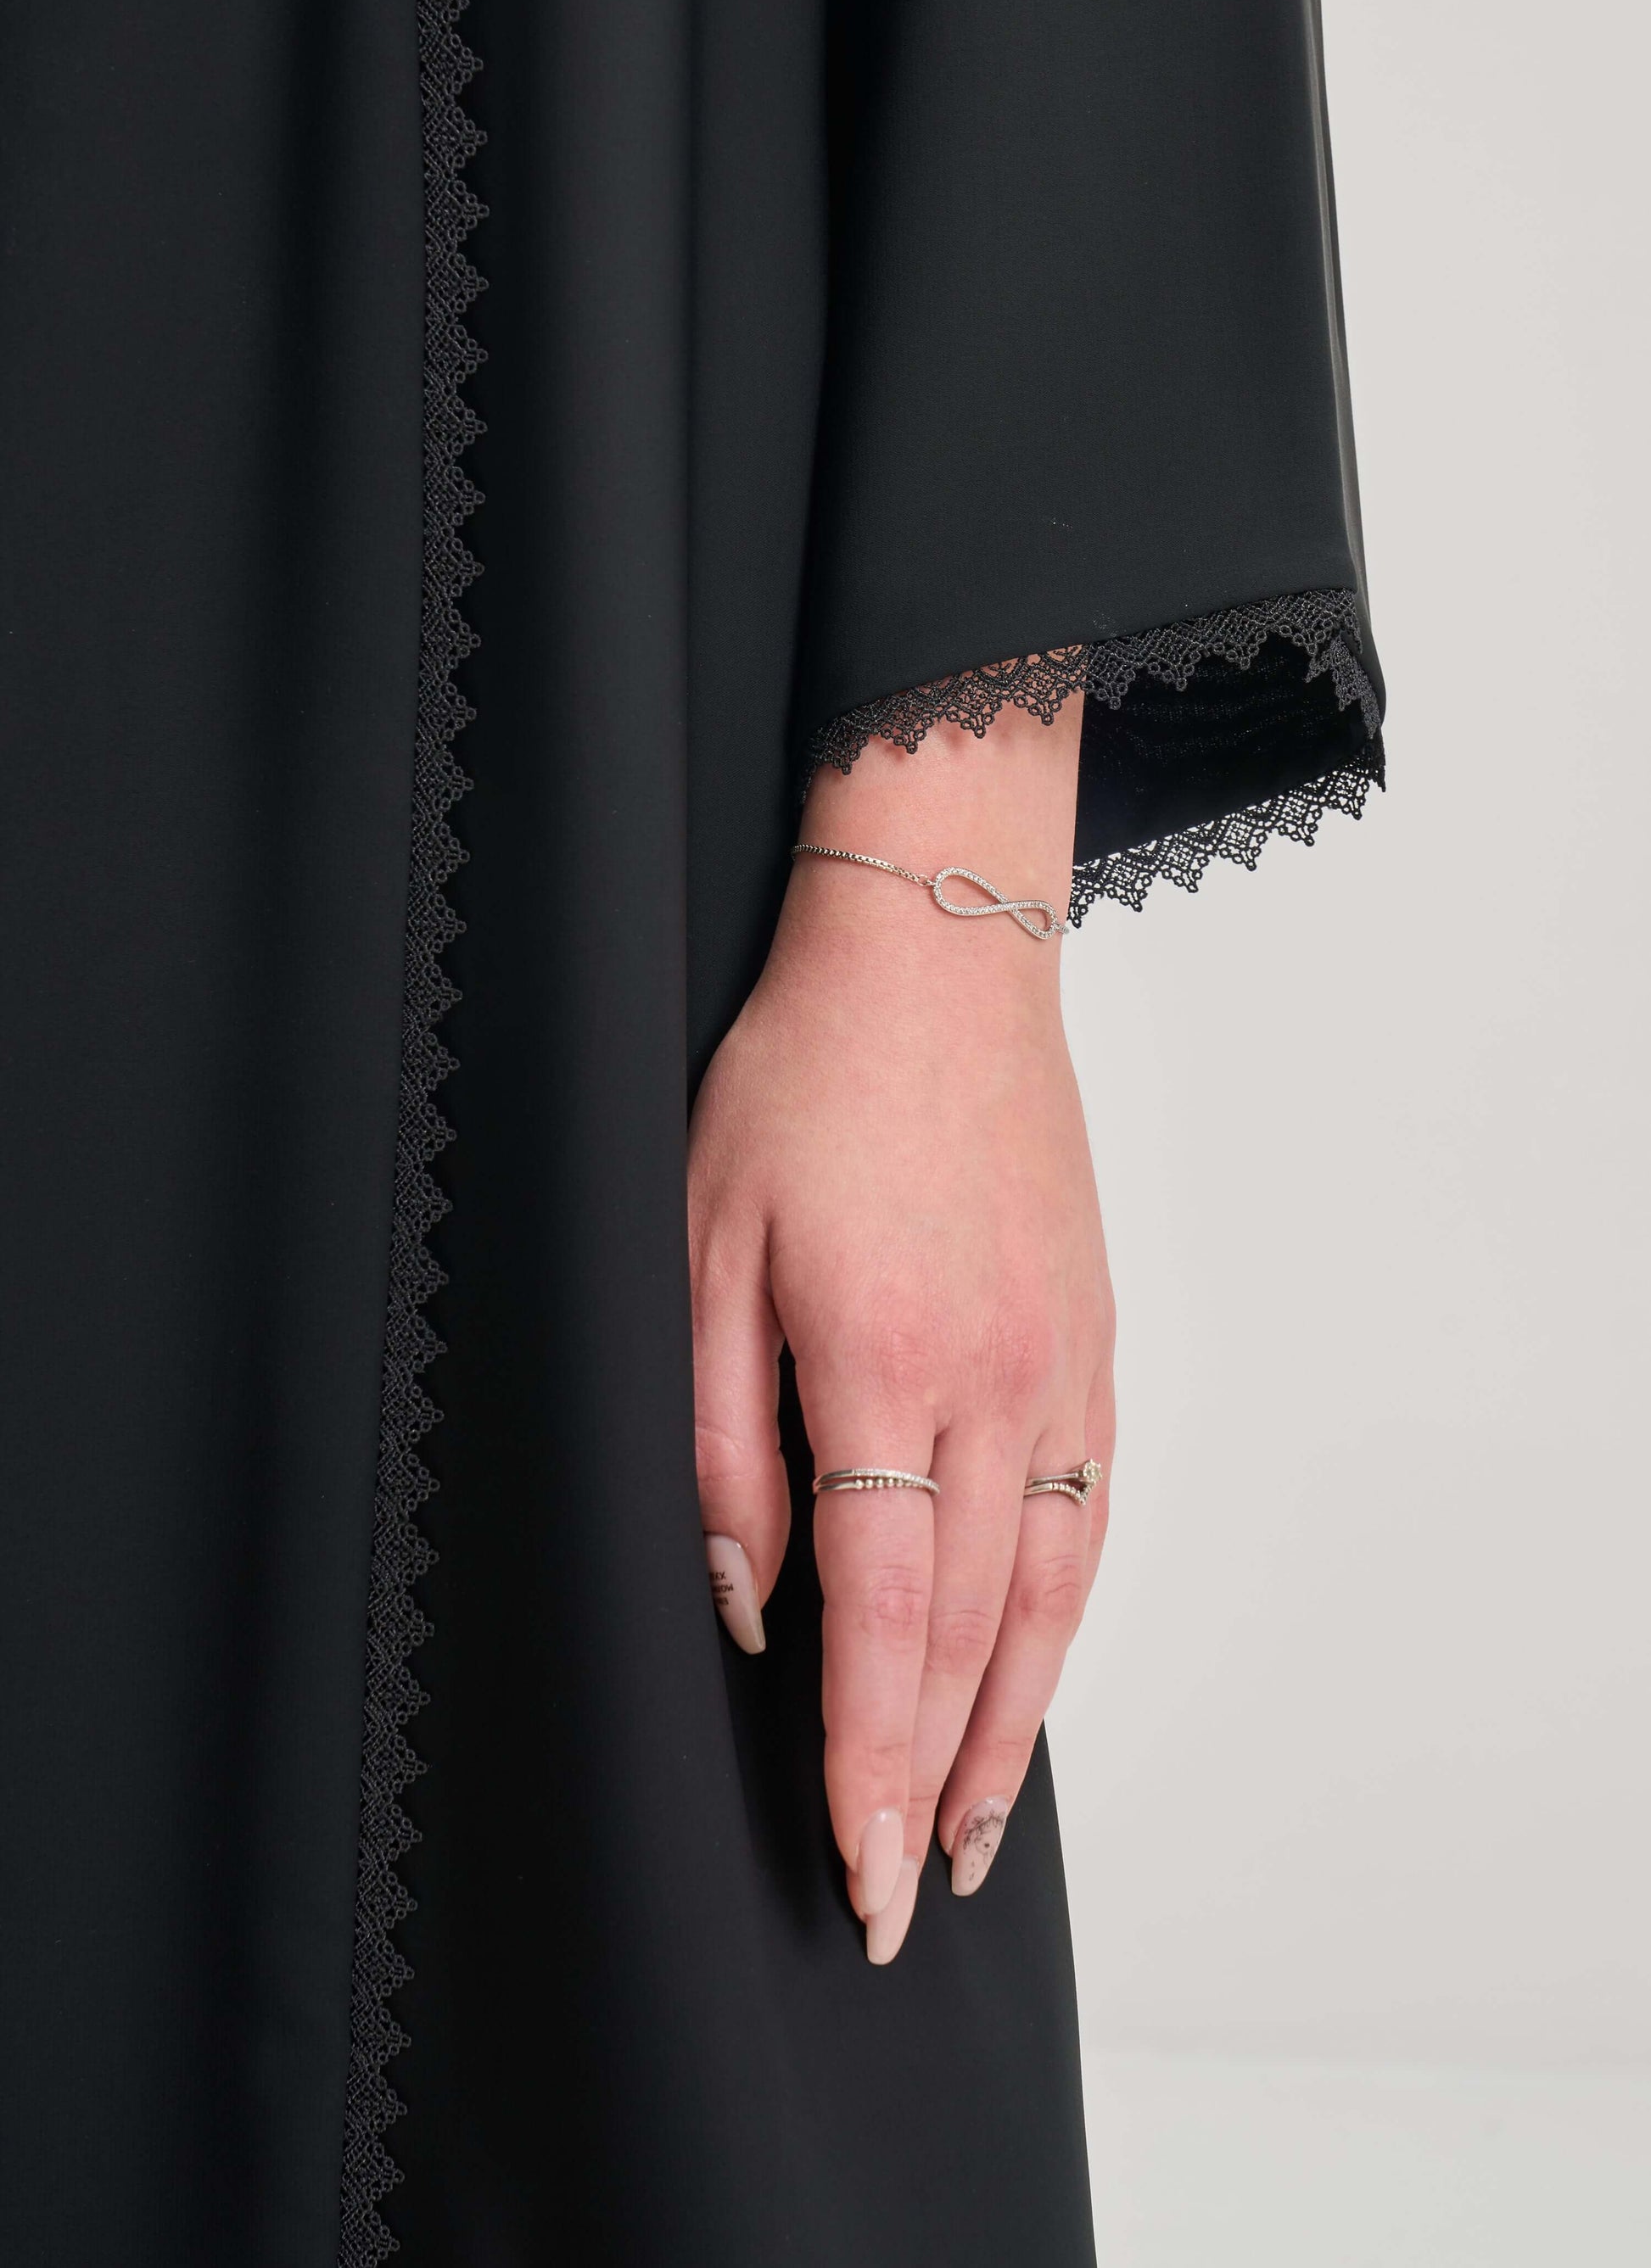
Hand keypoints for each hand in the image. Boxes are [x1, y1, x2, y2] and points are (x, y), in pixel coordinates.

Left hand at [688, 703, 1114, 1960]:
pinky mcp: (1094, 1336)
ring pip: (1051, 1589)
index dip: (862, 1759)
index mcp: (884, 1364)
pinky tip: (1036, 1665)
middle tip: (897, 1900)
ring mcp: (1063, 1363)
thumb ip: (719, 1435)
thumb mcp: (703, 1243)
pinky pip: (1090, 1508)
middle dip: (930, 1779)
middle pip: (971, 1628)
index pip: (880, 1616)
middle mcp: (996, 1383)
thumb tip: (748, 1595)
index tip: (850, 1871)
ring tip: (972, 1830)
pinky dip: (1065, 1615)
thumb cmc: (800, 1084)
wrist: (938, 958)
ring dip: (1011, 1724)